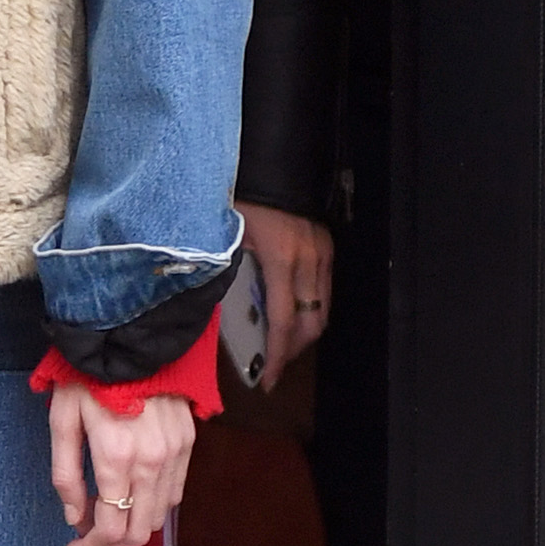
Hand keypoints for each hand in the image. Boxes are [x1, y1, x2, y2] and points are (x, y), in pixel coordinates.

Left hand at [49, 386, 197, 545]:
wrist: (130, 336)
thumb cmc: (87, 376)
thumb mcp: (62, 421)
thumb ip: (66, 475)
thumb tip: (75, 518)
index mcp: (116, 457)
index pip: (110, 529)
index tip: (73, 545)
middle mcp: (152, 461)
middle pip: (139, 530)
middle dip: (111, 541)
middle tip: (89, 530)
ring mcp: (175, 452)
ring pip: (160, 514)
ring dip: (133, 522)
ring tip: (108, 508)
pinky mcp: (188, 441)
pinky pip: (175, 490)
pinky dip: (153, 501)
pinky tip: (132, 489)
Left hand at [233, 198, 334, 387]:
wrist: (270, 163)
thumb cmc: (240, 197)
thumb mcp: (223, 237)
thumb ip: (224, 274)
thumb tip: (217, 313)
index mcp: (281, 259)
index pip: (284, 323)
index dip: (277, 358)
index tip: (268, 382)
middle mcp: (309, 259)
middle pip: (311, 324)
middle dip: (293, 351)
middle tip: (272, 365)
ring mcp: (322, 252)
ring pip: (322, 310)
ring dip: (303, 333)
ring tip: (280, 344)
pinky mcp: (327, 246)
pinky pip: (325, 291)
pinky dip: (311, 310)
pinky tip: (292, 313)